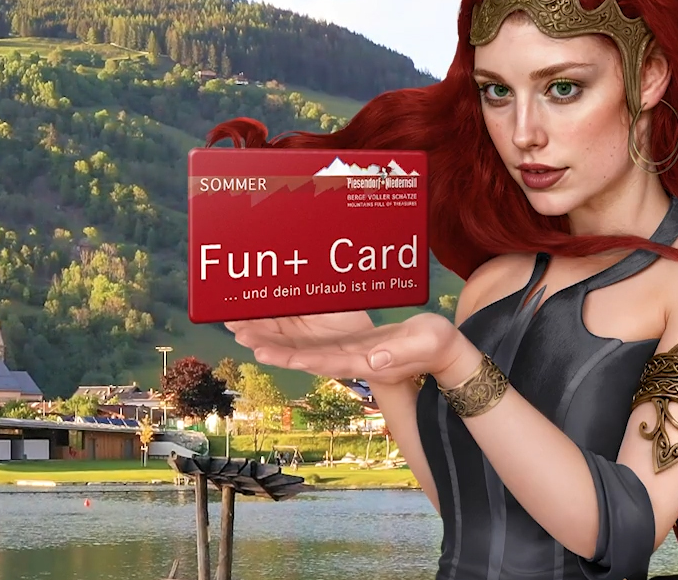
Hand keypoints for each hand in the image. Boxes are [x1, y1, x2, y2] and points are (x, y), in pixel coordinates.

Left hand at [231, 312, 464, 384]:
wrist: (438, 350)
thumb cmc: (433, 347)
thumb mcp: (422, 346)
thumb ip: (397, 353)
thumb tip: (374, 361)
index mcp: (360, 361)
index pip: (319, 360)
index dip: (290, 357)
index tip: (264, 351)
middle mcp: (344, 357)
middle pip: (299, 353)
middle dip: (269, 344)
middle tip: (238, 334)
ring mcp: (342, 348)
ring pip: (299, 343)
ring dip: (271, 335)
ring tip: (240, 325)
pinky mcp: (345, 339)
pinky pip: (312, 332)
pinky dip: (289, 325)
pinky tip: (268, 316)